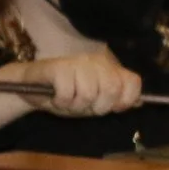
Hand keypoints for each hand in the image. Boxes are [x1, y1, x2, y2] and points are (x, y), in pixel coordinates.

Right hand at [11, 51, 143, 116]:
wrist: (28, 86)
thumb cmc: (62, 94)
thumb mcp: (92, 100)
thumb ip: (114, 100)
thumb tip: (140, 104)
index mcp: (109, 68)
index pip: (132, 82)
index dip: (125, 100)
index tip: (112, 108)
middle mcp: (97, 61)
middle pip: (111, 90)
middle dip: (97, 107)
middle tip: (83, 106)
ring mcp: (78, 62)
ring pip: (89, 94)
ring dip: (75, 105)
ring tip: (67, 102)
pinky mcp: (59, 67)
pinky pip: (68, 93)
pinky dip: (60, 102)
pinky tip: (55, 98)